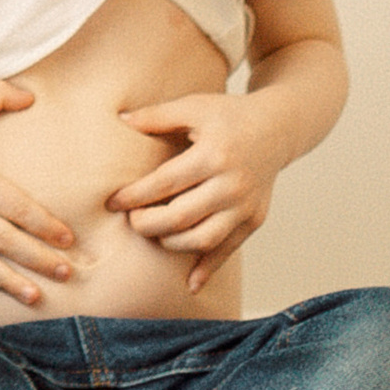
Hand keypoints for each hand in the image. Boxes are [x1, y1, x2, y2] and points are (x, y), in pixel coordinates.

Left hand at [109, 92, 282, 290]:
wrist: (277, 128)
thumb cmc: (228, 115)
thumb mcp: (194, 106)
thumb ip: (156, 115)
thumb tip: (120, 118)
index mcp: (213, 155)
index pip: (165, 183)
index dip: (135, 195)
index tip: (112, 202)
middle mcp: (232, 184)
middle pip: (181, 217)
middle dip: (148, 224)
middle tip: (130, 222)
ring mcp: (245, 205)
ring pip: (203, 239)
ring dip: (171, 244)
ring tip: (153, 235)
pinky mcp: (255, 220)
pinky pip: (228, 250)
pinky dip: (208, 269)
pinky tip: (190, 283)